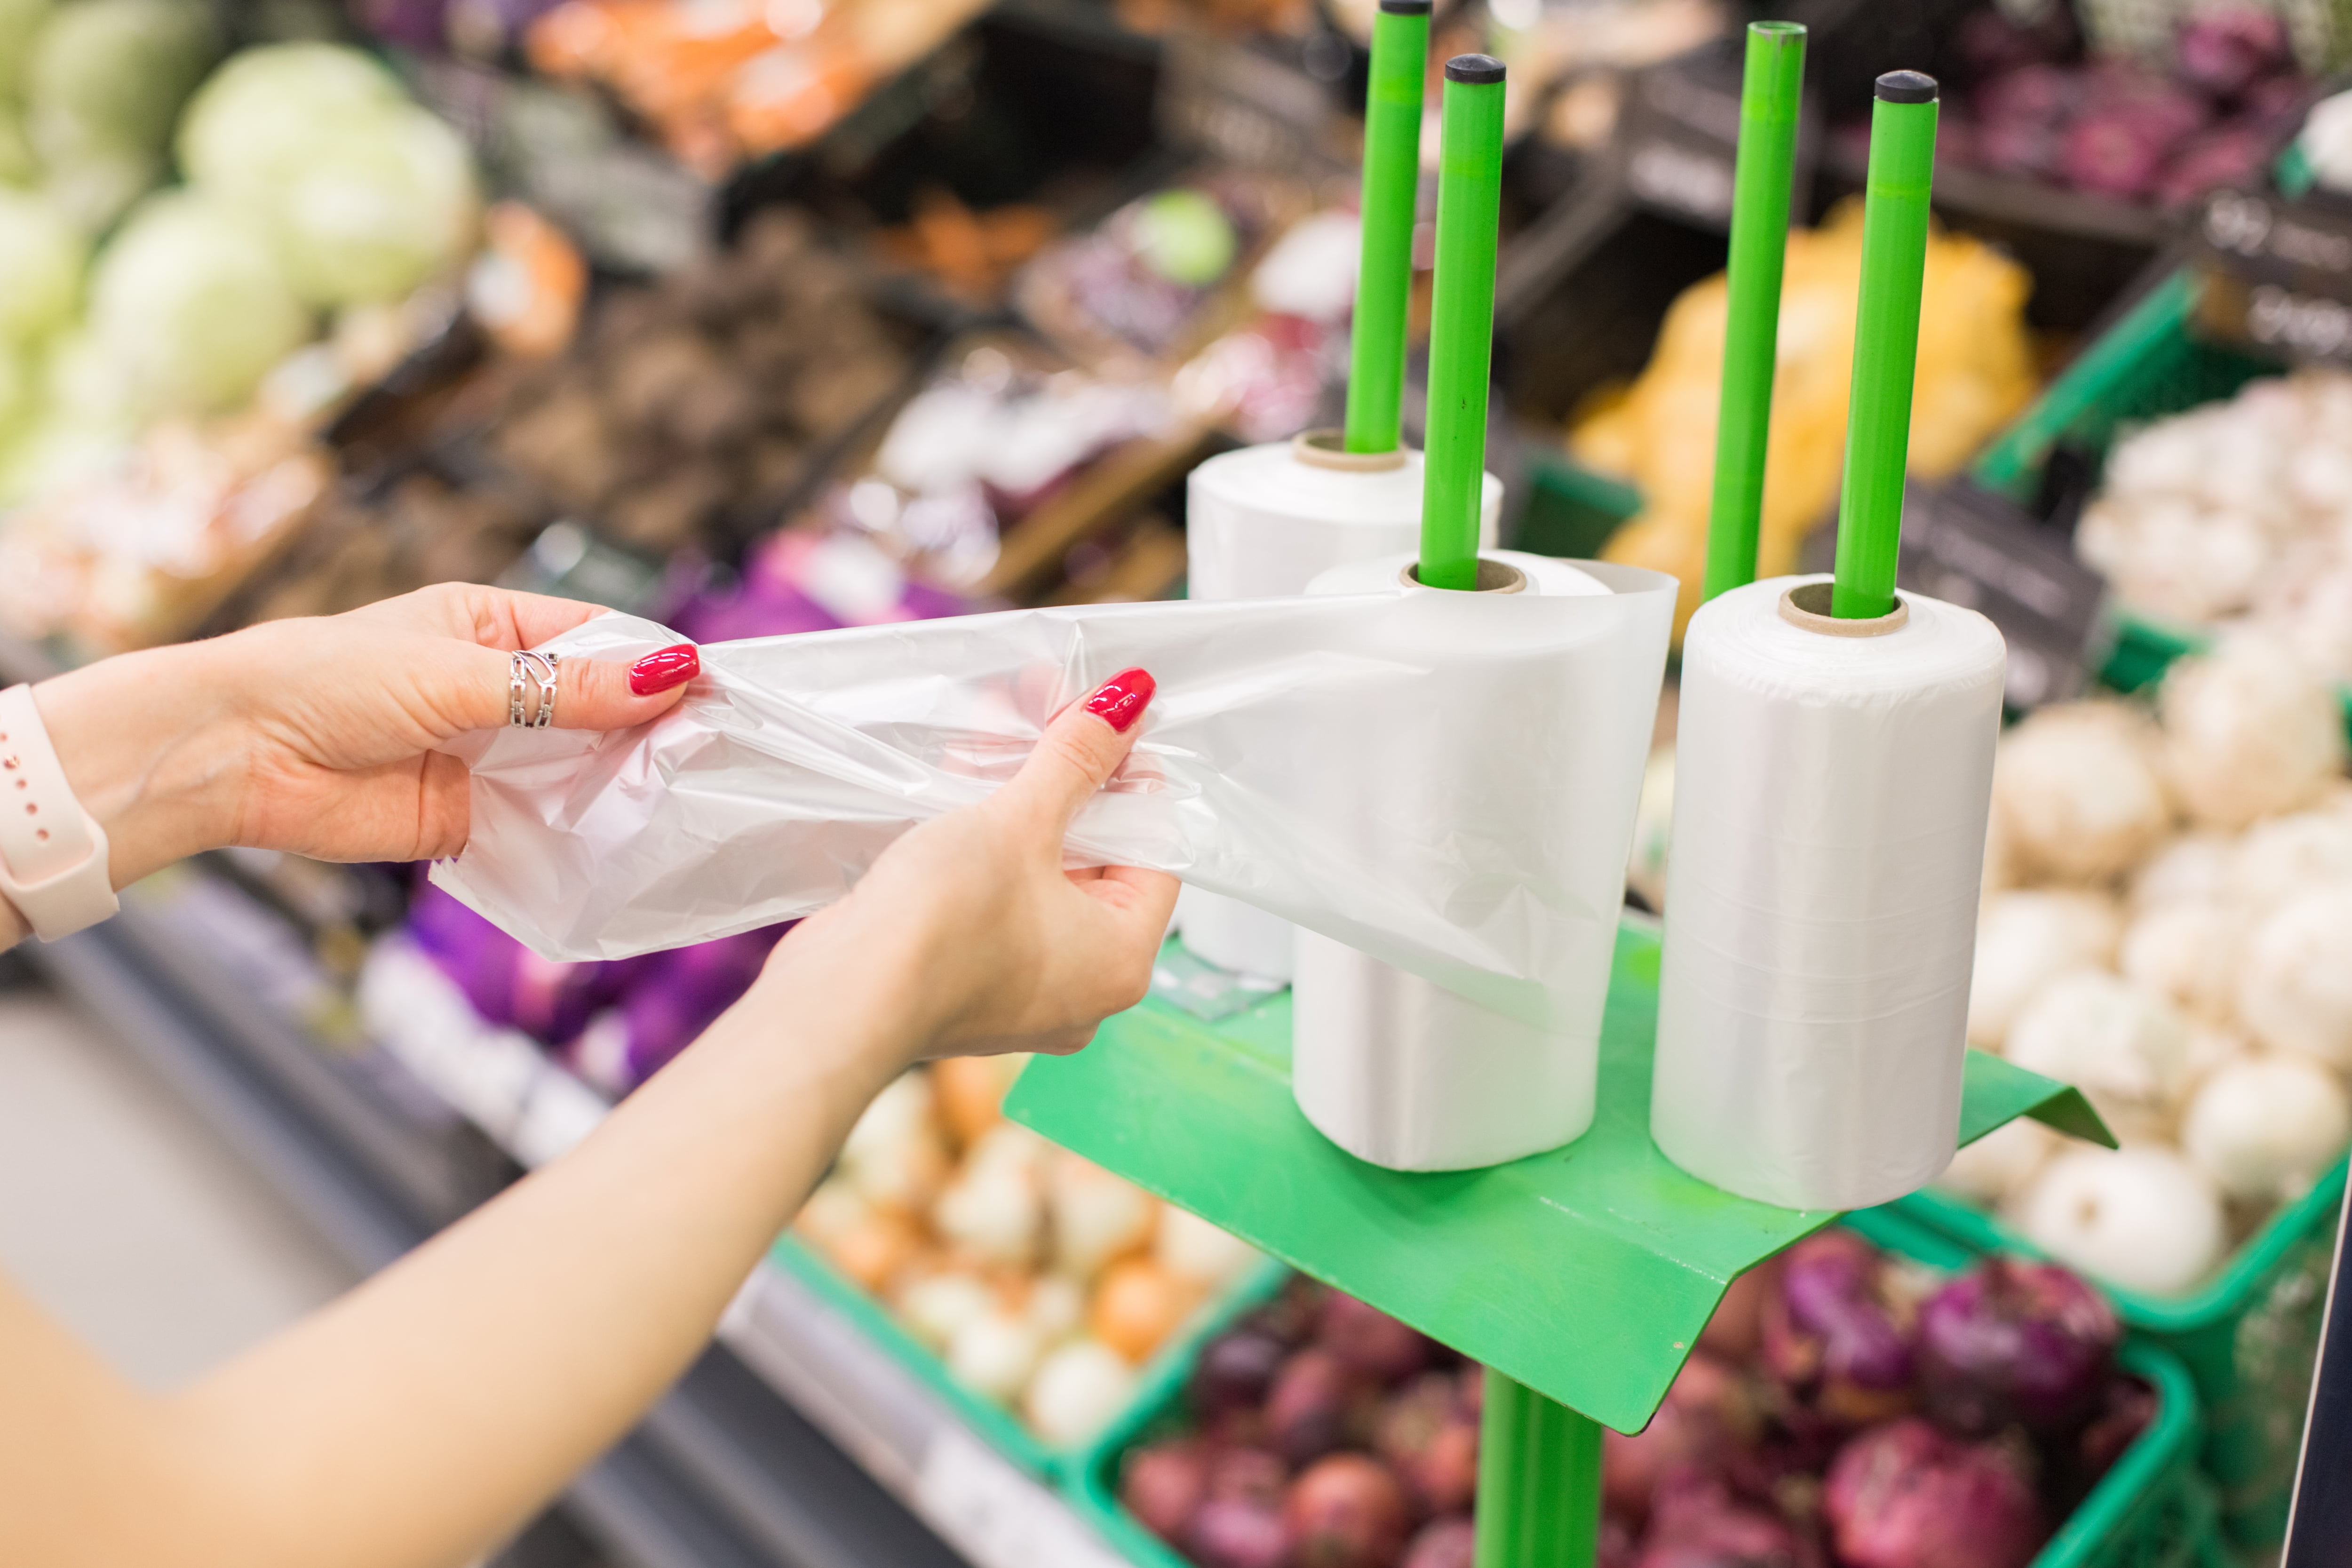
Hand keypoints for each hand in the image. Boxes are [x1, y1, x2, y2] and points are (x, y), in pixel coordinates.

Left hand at [31, 584, 696, 882]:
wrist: (233, 756)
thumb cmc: (327, 679)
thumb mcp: (458, 674)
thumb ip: (565, 688)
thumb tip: (672, 675)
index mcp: (493, 629)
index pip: (600, 639)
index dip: (655, 664)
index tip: (714, 692)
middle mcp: (498, 691)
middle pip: (599, 708)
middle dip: (648, 730)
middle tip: (710, 756)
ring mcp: (489, 757)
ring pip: (578, 769)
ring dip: (619, 784)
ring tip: (678, 800)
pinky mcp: (472, 819)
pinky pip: (544, 827)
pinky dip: (579, 836)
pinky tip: (621, 842)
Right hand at [761, 668, 1178, 1061]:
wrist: (842, 998)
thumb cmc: (944, 926)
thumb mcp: (1021, 821)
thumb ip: (1077, 759)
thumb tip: (1129, 701)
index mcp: (1122, 960)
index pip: (1155, 854)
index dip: (1133, 782)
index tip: (1105, 728)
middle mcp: (1083, 987)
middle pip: (1097, 860)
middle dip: (1067, 779)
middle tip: (1049, 709)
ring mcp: (1022, 991)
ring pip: (1040, 874)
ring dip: (1021, 800)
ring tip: (998, 722)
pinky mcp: (968, 980)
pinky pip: (997, 898)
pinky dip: (986, 842)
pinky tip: (960, 776)